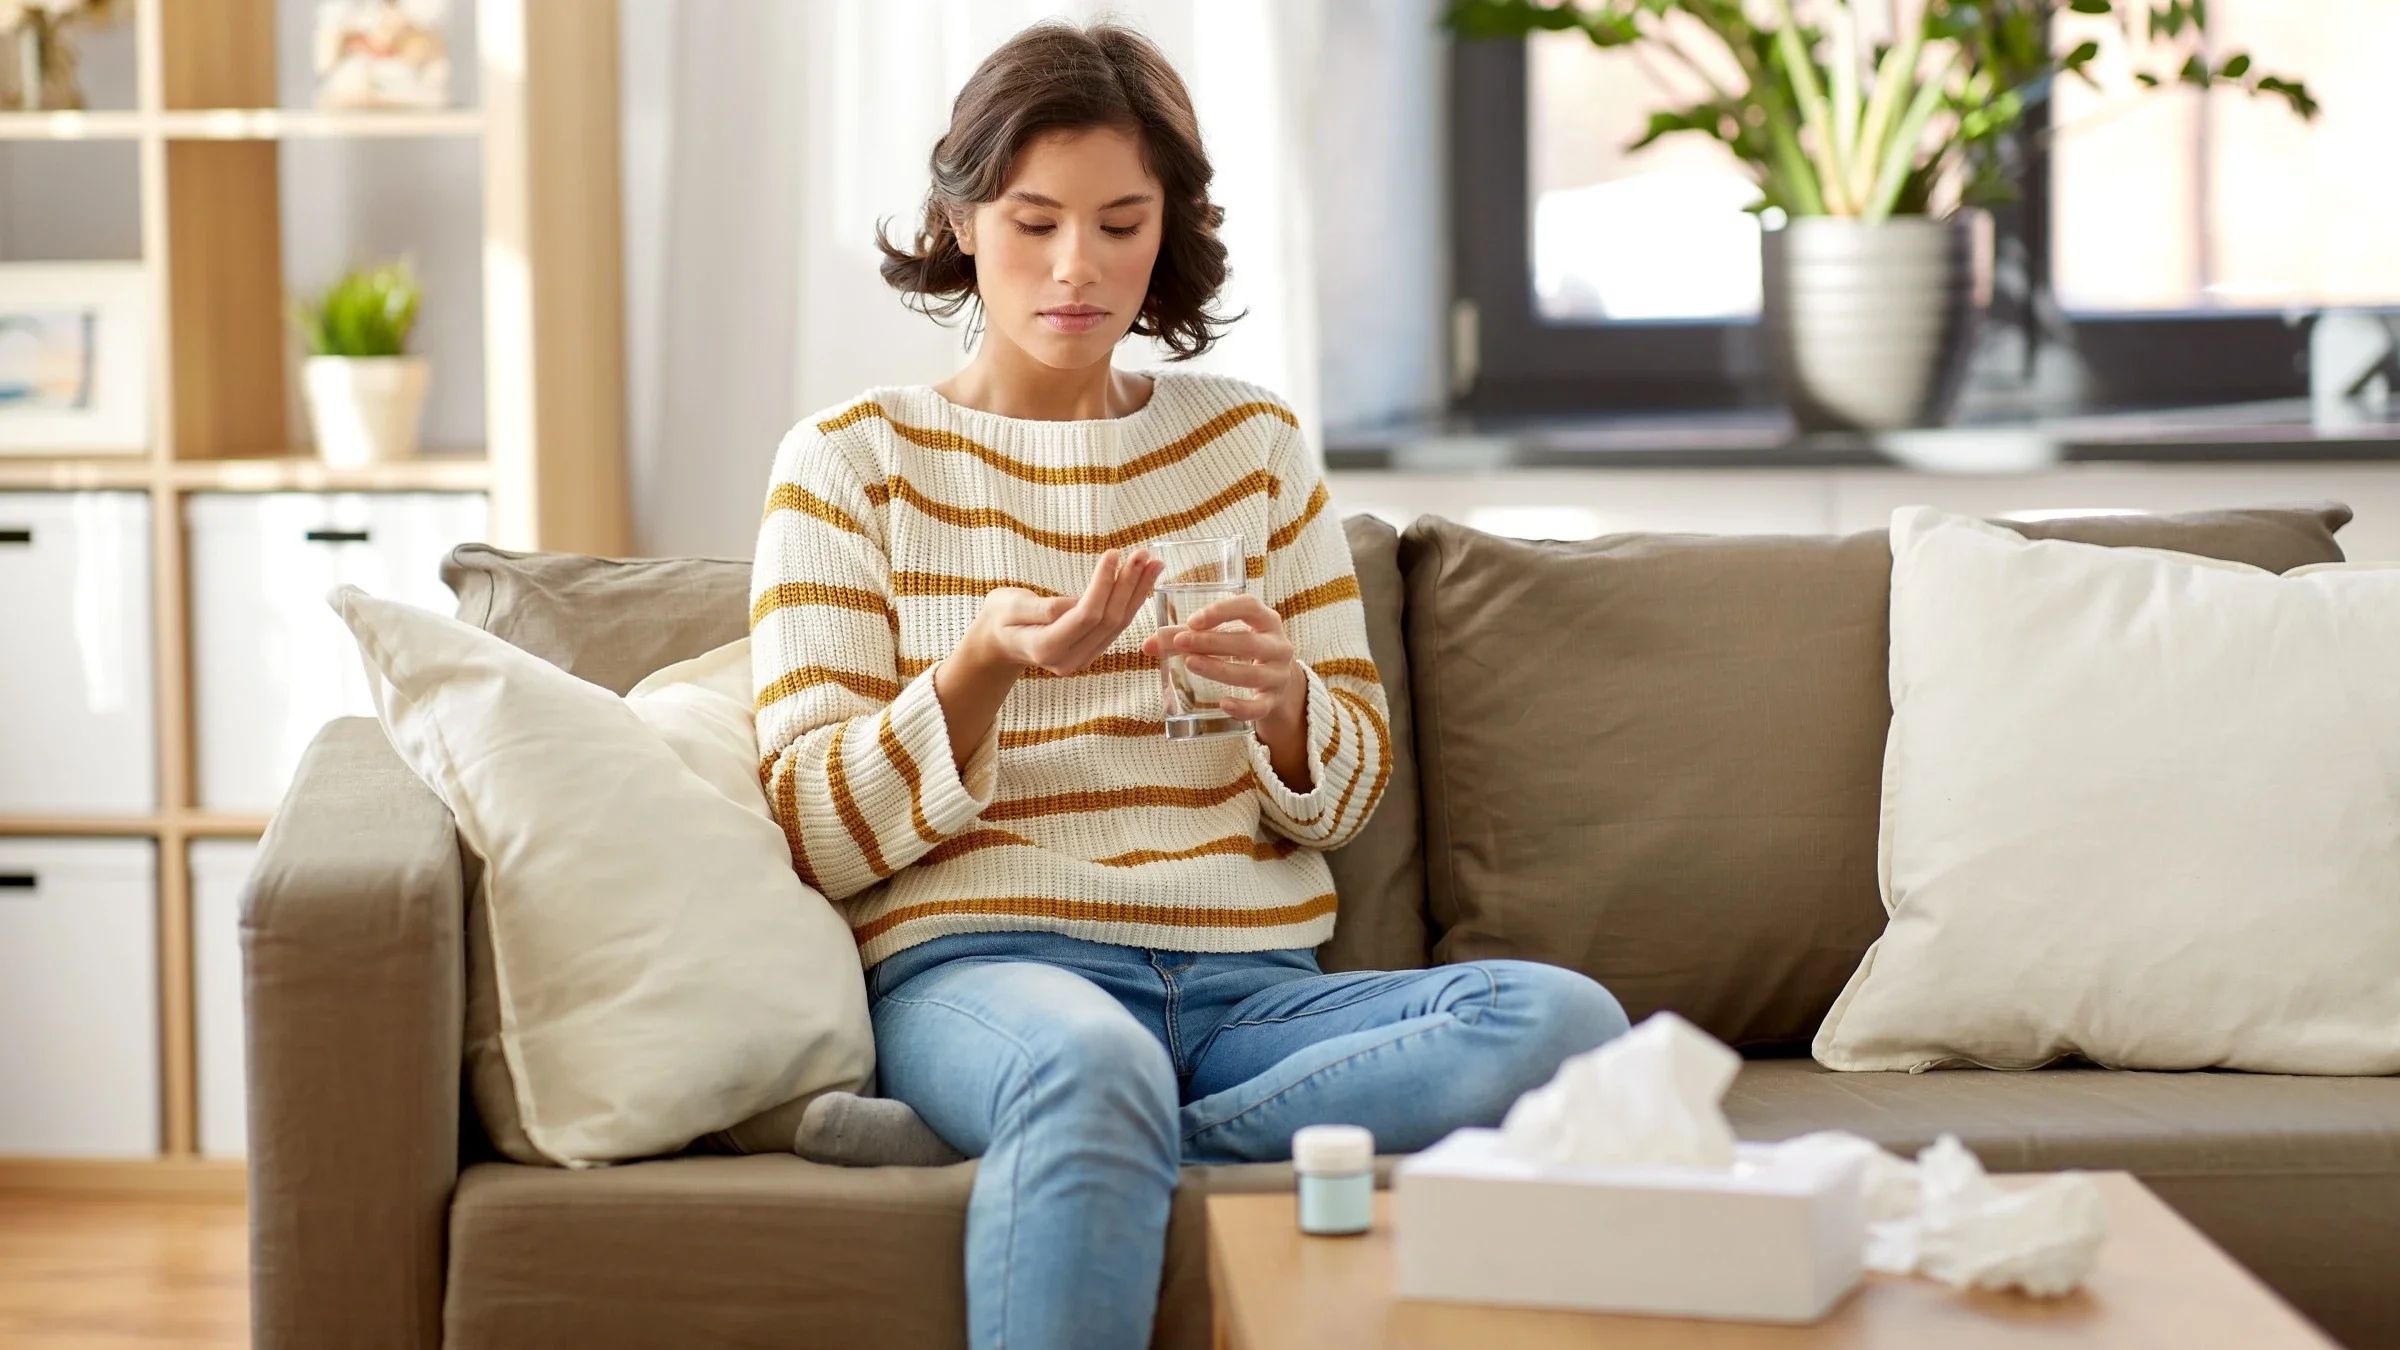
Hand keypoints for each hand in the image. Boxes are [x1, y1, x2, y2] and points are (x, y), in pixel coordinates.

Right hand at [969, 548, 1163, 677]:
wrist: (998, 642)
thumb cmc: (1000, 618)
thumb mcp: (1008, 607)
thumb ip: (1039, 608)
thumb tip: (1073, 603)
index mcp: (1045, 649)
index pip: (1085, 616)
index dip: (1102, 585)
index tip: (1113, 553)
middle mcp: (1069, 660)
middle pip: (1108, 621)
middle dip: (1127, 585)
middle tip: (1143, 554)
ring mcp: (1082, 659)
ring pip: (1118, 624)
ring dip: (1137, 592)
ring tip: (1153, 563)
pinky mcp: (1091, 651)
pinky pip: (1116, 626)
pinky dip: (1132, 601)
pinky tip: (1144, 581)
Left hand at [1141, 593, 1306, 736]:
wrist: (1277, 679)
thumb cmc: (1242, 648)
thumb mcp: (1224, 636)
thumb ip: (1186, 637)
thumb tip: (1147, 645)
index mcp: (1266, 620)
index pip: (1249, 606)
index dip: (1222, 611)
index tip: (1193, 620)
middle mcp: (1278, 646)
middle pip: (1247, 642)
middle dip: (1211, 642)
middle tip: (1181, 643)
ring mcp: (1278, 675)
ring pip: (1251, 674)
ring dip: (1219, 669)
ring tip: (1190, 664)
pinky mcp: (1273, 701)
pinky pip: (1260, 707)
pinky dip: (1242, 708)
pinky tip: (1224, 704)